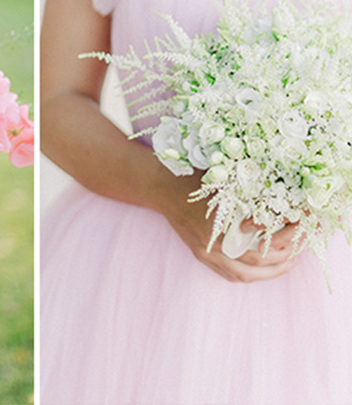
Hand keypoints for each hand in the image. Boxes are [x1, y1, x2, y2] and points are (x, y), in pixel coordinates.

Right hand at [156, 171, 300, 282]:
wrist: (160, 187)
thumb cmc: (192, 179)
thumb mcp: (223, 183)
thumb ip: (246, 196)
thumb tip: (280, 203)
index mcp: (221, 230)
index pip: (259, 251)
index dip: (283, 247)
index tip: (295, 236)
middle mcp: (212, 246)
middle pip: (252, 268)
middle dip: (279, 265)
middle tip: (296, 257)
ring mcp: (204, 252)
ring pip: (239, 276)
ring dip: (264, 274)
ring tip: (282, 266)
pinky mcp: (199, 252)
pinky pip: (225, 273)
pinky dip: (244, 274)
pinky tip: (257, 268)